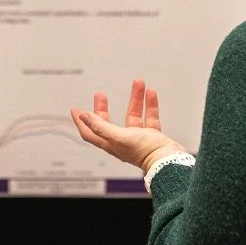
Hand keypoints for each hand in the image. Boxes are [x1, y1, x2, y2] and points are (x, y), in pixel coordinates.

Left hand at [70, 78, 185, 171]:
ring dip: (135, 99)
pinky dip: (150, 105)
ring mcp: (138, 138)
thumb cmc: (146, 153)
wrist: (170, 161)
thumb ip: (101, 126)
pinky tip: (150, 93)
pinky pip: (150, 117)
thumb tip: (83, 116)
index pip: (90, 133)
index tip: (75, 110)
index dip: (81, 122)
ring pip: (133, 115)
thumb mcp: (120, 137)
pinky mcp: (153, 136)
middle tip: (100, 95)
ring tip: (138, 83)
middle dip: (103, 108)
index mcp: (112, 144)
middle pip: (108, 123)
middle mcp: (123, 142)